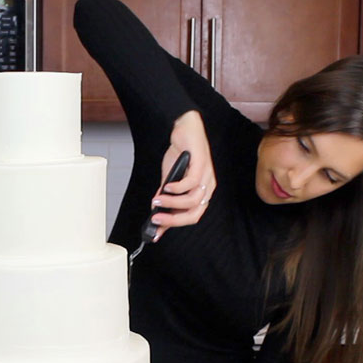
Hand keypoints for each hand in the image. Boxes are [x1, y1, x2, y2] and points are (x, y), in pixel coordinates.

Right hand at [152, 110, 216, 239]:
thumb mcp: (169, 180)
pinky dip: (177, 188)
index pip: (192, 216)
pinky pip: (191, 183)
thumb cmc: (180, 154)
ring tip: (157, 201)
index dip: (174, 225)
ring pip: (192, 200)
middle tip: (156, 220)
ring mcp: (206, 176)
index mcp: (202, 193)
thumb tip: (155, 212)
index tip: (156, 232)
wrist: (184, 129)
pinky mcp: (201, 164)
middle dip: (173, 220)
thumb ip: (165, 196)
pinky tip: (166, 186)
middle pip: (194, 213)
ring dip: (171, 203)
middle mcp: (207, 187)